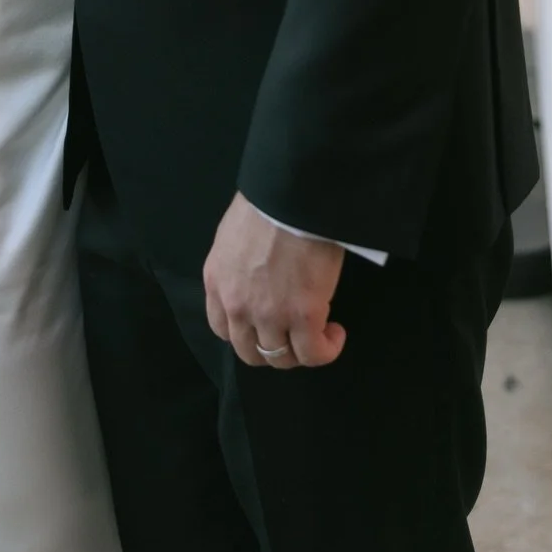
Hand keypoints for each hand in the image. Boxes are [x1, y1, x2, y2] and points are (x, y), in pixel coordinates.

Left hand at [203, 193, 346, 370]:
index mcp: (216, 281)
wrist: (294, 194)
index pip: (222, 328)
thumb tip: (257, 278)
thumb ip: (238, 267)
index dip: (246, 333)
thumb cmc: (268, 203)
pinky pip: (314, 353)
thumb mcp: (234, 237)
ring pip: (281, 357)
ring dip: (300, 352)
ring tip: (320, 333)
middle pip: (249, 351)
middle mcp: (236, 305)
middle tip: (294, 333)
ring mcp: (269, 315)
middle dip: (272, 348)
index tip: (265, 324)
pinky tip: (335, 334)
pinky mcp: (304, 316)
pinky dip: (326, 350)